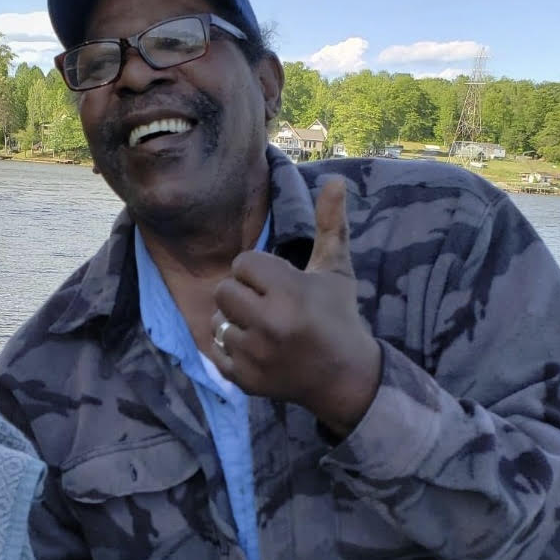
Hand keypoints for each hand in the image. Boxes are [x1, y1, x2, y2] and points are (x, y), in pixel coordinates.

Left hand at [210, 178, 380, 435]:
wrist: (344, 378)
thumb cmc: (338, 317)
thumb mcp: (336, 271)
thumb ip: (330, 225)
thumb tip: (335, 180)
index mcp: (290, 292)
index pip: (243, 264)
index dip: (259, 271)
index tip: (277, 284)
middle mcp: (270, 324)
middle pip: (223, 290)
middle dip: (242, 293)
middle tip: (265, 304)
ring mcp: (255, 355)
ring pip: (217, 321)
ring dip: (235, 321)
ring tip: (260, 326)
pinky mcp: (244, 379)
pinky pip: (215, 351)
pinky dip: (230, 348)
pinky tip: (254, 347)